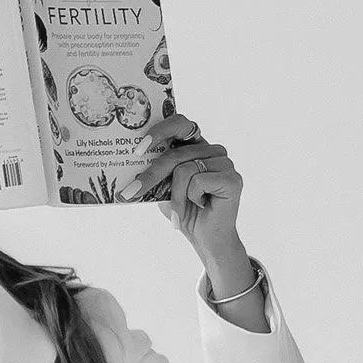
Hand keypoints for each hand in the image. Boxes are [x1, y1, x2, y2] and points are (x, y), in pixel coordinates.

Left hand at [118, 112, 245, 266]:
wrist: (206, 238)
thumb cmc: (185, 209)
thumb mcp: (163, 187)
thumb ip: (155, 169)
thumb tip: (131, 160)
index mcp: (197, 146)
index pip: (180, 123)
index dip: (159, 131)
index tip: (139, 149)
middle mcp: (213, 150)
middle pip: (176, 153)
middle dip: (152, 174)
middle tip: (131, 191)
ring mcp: (225, 162)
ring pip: (184, 170)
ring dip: (175, 195)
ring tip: (177, 212)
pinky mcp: (232, 178)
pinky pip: (197, 181)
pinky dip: (191, 198)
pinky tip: (200, 206)